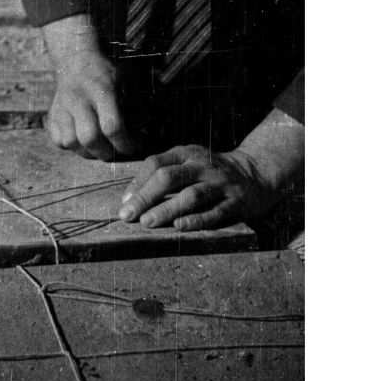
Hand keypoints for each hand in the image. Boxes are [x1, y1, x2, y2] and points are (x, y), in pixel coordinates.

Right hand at [46, 50, 136, 160]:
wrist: (77, 57)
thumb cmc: (109, 72)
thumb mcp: (128, 82)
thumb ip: (136, 109)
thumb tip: (142, 139)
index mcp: (102, 89)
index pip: (112, 126)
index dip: (124, 143)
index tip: (133, 147)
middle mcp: (78, 98)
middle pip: (89, 137)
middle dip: (106, 153)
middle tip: (115, 152)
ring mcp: (62, 106)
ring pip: (70, 142)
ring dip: (88, 152)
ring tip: (99, 149)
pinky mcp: (52, 113)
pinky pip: (57, 140)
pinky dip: (71, 147)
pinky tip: (83, 141)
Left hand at [116, 145, 281, 231]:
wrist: (257, 173)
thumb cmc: (211, 172)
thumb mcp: (189, 163)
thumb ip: (164, 174)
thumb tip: (131, 198)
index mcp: (187, 154)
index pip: (156, 163)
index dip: (137, 183)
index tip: (124, 202)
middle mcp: (202, 166)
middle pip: (169, 177)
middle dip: (145, 197)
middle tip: (128, 215)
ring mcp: (220, 184)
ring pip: (190, 195)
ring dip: (166, 209)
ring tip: (148, 222)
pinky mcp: (235, 202)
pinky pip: (214, 212)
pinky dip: (196, 220)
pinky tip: (179, 227)